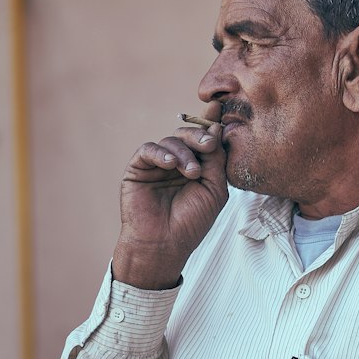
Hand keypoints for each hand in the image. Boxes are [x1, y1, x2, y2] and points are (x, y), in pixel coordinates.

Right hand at [112, 101, 226, 289]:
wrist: (163, 244)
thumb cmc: (191, 222)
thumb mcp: (214, 190)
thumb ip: (216, 160)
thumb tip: (217, 129)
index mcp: (197, 166)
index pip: (204, 140)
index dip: (210, 125)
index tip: (220, 114)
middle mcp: (177, 163)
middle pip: (187, 136)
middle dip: (199, 137)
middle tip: (209, 145)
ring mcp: (157, 165)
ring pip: (170, 140)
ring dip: (184, 152)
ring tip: (192, 173)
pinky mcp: (138, 169)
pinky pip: (148, 149)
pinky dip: (160, 153)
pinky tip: (170, 164)